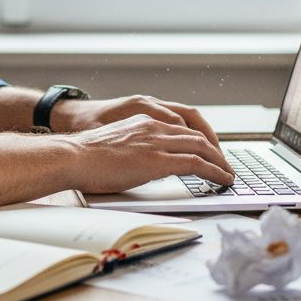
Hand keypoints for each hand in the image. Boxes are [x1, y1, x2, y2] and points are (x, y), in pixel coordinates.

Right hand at [61, 114, 234, 193]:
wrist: (72, 156)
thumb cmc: (84, 157)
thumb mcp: (114, 145)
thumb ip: (132, 148)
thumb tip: (138, 164)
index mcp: (143, 120)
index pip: (181, 127)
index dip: (199, 141)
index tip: (207, 153)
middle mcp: (153, 126)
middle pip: (197, 135)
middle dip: (215, 151)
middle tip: (224, 166)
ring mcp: (157, 142)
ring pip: (201, 147)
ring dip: (219, 162)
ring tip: (228, 175)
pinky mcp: (157, 160)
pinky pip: (196, 163)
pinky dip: (214, 171)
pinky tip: (221, 180)